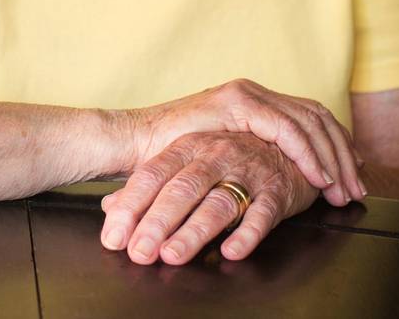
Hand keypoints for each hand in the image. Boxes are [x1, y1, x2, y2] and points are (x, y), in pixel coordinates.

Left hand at [100, 130, 320, 264]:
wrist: (287, 144)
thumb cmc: (229, 157)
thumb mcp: (187, 163)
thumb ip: (151, 186)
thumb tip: (111, 208)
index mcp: (188, 147)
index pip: (152, 175)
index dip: (131, 207)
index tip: (113, 237)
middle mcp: (215, 156)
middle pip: (181, 190)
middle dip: (157, 223)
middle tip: (139, 252)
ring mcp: (247, 172)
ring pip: (217, 203)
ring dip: (193, 231)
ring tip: (172, 255)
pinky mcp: (276, 192)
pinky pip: (262, 214)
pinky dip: (247, 233)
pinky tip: (230, 251)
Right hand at [126, 78, 365, 208]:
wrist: (133, 141)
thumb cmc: (171, 158)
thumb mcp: (223, 157)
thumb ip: (252, 158)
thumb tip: (284, 180)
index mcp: (254, 101)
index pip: (310, 117)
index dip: (336, 145)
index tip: (353, 175)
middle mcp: (254, 91)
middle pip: (317, 116)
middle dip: (342, 154)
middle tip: (355, 189)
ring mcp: (245, 94)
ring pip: (308, 120)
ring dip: (330, 157)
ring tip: (340, 189)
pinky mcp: (235, 103)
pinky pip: (285, 128)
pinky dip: (306, 153)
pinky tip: (317, 177)